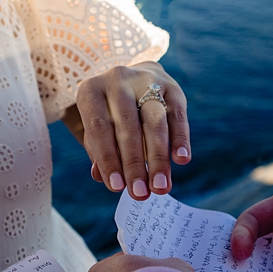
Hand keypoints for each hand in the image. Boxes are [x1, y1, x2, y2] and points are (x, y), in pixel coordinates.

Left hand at [71, 61, 189, 199]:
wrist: (134, 78)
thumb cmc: (110, 112)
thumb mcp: (96, 127)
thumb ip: (98, 150)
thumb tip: (102, 177)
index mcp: (91, 90)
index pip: (99, 128)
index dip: (108, 159)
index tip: (117, 187)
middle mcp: (118, 81)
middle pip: (128, 126)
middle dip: (134, 164)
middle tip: (140, 193)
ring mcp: (146, 80)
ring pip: (154, 122)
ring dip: (158, 157)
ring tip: (160, 186)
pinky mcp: (172, 87)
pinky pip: (177, 115)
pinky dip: (180, 138)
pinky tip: (181, 159)